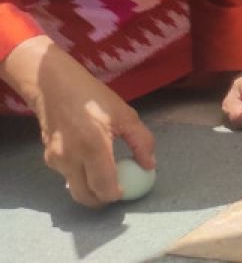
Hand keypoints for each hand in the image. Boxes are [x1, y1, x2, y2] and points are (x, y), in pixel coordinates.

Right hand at [15, 38, 155, 207]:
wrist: (53, 86)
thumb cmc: (93, 97)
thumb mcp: (125, 114)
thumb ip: (141, 141)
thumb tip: (149, 165)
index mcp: (93, 146)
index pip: (104, 187)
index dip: (117, 195)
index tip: (127, 189)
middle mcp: (70, 158)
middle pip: (85, 197)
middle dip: (103, 200)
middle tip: (117, 191)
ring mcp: (55, 160)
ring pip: (74, 188)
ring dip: (90, 189)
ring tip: (106, 175)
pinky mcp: (48, 159)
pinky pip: (67, 176)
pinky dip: (80, 176)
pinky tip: (90, 162)